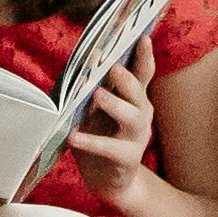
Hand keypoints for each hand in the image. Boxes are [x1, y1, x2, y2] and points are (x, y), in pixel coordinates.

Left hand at [63, 59, 157, 206]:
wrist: (107, 180)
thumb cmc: (99, 137)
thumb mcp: (95, 110)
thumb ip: (92, 90)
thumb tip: (80, 67)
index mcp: (133, 98)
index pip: (143, 72)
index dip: (144, 55)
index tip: (141, 36)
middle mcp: (141, 114)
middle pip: (139, 91)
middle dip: (125, 77)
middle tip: (110, 66)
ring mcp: (137, 137)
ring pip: (133, 117)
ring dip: (114, 104)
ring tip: (96, 94)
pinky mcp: (127, 159)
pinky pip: (110, 148)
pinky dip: (91, 141)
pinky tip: (73, 136)